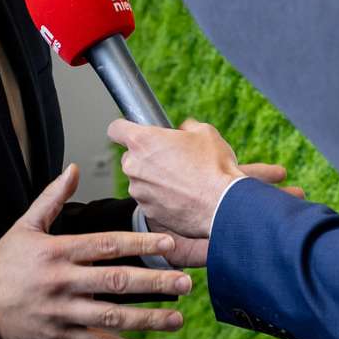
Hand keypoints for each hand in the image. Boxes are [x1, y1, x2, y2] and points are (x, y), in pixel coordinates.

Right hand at [0, 164, 192, 338]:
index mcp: (57, 252)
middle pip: (116, 282)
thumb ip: (52, 198)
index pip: (106, 245)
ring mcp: (63, 313)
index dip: (140, 244)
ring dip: (148, 320)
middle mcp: (63, 283)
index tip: (169, 243)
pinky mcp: (61, 337)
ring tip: (177, 319)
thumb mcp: (24, 226)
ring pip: (112, 317)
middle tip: (185, 283)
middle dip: (155, 283)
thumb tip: (73, 169)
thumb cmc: (3, 265)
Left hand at [108, 118, 302, 240]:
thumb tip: (184, 129)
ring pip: (140, 180)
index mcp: (143, 141)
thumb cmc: (214, 167)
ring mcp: (139, 191)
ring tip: (182, 181)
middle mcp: (134, 166)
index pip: (115, 129)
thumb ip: (186, 127)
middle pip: (130, 157)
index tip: (135, 132)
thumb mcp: (205, 133)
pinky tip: (183, 197)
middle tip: (171, 159)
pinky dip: (162, 198)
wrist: (224, 205)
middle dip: (146, 157)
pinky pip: (150, 200)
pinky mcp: (147, 211)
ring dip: (154, 179)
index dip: (125, 128)